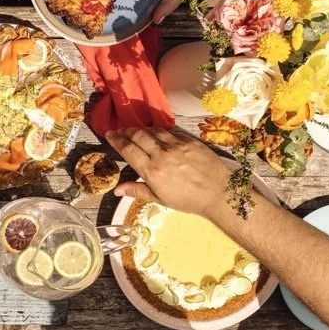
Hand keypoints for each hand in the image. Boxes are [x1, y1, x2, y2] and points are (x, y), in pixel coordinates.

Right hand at [106, 127, 234, 221]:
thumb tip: (116, 189)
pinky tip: (156, 133)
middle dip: (126, 131)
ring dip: (141, 129)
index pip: (128, 150)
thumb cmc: (187, 200)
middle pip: (138, 136)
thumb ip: (137, 190)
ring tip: (135, 130)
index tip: (109, 135)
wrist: (218, 193)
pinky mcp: (189, 141)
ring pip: (153, 131)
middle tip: (120, 130)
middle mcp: (161, 155)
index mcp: (151, 171)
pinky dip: (159, 131)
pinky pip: (169, 132)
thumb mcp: (160, 199)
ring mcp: (176, 146)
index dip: (116, 140)